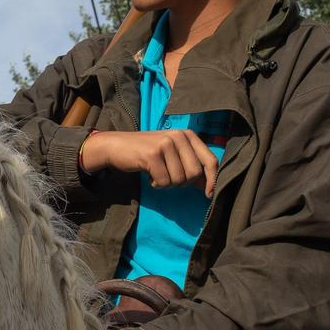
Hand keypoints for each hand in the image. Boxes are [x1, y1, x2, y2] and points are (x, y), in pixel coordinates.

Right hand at [80, 129, 217, 195]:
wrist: (117, 146)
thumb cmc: (148, 153)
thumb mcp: (173, 155)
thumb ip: (191, 166)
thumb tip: (211, 188)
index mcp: (188, 135)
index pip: (210, 160)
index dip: (212, 180)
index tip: (208, 194)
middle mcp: (179, 136)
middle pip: (195, 173)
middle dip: (183, 183)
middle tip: (168, 178)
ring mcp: (165, 144)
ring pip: (179, 180)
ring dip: (168, 184)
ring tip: (157, 174)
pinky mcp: (152, 154)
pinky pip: (164, 182)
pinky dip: (157, 184)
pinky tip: (149, 175)